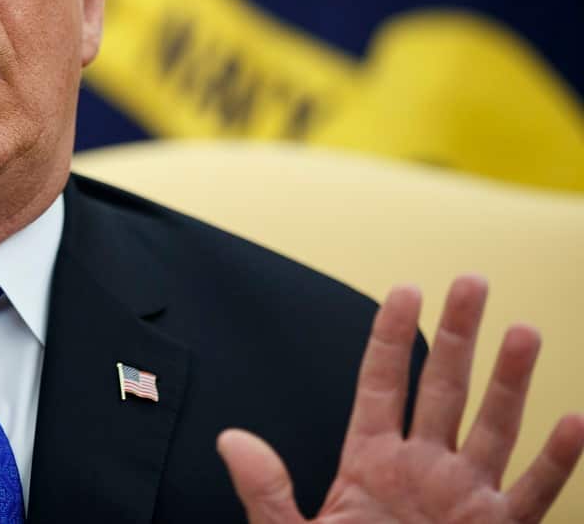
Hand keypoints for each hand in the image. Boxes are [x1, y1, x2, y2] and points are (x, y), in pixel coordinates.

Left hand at [218, 275, 583, 523]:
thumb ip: (266, 490)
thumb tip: (231, 439)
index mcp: (370, 461)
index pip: (382, 383)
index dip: (392, 336)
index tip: (407, 288)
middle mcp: (422, 470)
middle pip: (443, 389)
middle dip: (458, 336)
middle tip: (472, 281)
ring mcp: (463, 500)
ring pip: (492, 429)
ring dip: (509, 383)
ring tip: (522, 331)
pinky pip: (532, 495)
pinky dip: (555, 463)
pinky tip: (572, 423)